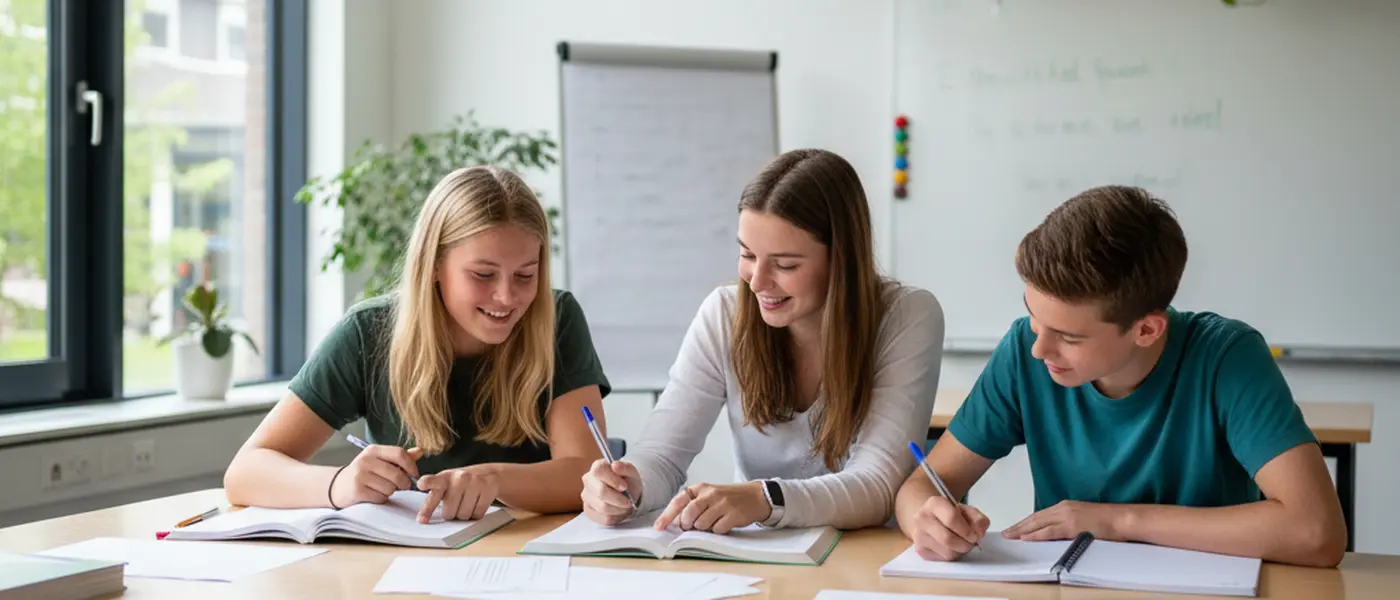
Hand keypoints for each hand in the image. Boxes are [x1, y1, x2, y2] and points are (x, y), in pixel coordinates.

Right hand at [330, 445, 422, 507]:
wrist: (338, 486)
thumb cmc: (364, 473)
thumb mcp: (379, 461)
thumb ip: (399, 457)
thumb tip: (420, 451)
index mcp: (373, 450)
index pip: (399, 453)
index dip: (411, 465)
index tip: (415, 474)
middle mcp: (366, 461)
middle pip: (397, 474)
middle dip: (403, 483)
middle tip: (401, 486)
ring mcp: (360, 476)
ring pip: (390, 488)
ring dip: (390, 492)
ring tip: (382, 489)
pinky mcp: (357, 491)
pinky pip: (381, 498)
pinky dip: (381, 499)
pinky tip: (374, 495)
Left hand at [414, 465, 500, 522]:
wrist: (489, 474)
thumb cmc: (461, 483)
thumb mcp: (446, 483)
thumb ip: (435, 495)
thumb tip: (423, 519)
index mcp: (444, 478)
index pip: (433, 480)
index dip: (426, 483)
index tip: (421, 485)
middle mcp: (459, 478)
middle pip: (448, 513)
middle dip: (450, 515)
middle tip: (454, 506)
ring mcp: (474, 483)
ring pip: (463, 516)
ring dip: (464, 515)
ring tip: (467, 503)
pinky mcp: (488, 489)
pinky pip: (477, 514)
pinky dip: (476, 514)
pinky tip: (477, 503)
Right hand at [581, 459, 641, 525]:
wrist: (627, 493)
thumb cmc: (628, 481)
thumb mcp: (631, 472)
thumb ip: (625, 467)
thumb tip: (615, 465)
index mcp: (597, 467)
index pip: (598, 471)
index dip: (613, 480)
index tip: (624, 486)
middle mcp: (588, 480)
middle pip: (600, 492)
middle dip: (618, 499)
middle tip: (629, 501)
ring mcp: (586, 496)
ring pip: (602, 507)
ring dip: (618, 509)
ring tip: (624, 506)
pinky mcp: (588, 510)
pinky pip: (603, 519)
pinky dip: (616, 517)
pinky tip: (619, 511)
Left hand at [654, 482, 770, 534]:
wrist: (754, 496)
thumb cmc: (726, 499)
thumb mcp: (707, 496)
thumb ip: (691, 507)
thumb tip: (674, 524)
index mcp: (700, 488)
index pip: (678, 501)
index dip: (667, 516)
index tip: (659, 527)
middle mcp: (710, 493)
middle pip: (689, 513)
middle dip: (687, 524)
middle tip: (691, 527)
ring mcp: (723, 503)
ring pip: (702, 524)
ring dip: (704, 529)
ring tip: (712, 523)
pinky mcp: (734, 514)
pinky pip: (717, 529)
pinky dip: (718, 531)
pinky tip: (724, 524)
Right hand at [908, 495, 989, 561]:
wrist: (930, 518)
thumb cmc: (950, 514)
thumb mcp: (966, 510)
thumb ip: (978, 519)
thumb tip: (979, 532)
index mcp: (934, 503)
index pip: (951, 518)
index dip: (967, 530)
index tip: (976, 535)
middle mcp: (922, 518)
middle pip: (948, 539)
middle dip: (965, 544)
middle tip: (971, 543)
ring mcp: (918, 535)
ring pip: (947, 552)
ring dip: (960, 551)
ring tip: (962, 544)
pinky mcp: (920, 550)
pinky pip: (942, 559)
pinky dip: (953, 556)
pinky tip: (953, 548)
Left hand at [1003, 500, 1125, 541]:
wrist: (1122, 519)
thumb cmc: (1108, 521)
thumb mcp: (1083, 518)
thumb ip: (1069, 522)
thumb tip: (1059, 531)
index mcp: (1065, 506)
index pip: (1040, 515)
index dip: (1026, 522)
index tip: (1015, 527)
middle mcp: (1063, 508)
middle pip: (1035, 518)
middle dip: (1019, 526)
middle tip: (1006, 533)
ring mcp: (1067, 516)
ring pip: (1038, 524)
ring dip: (1022, 530)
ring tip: (1010, 536)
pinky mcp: (1072, 526)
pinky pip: (1049, 531)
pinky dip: (1036, 534)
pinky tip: (1026, 537)